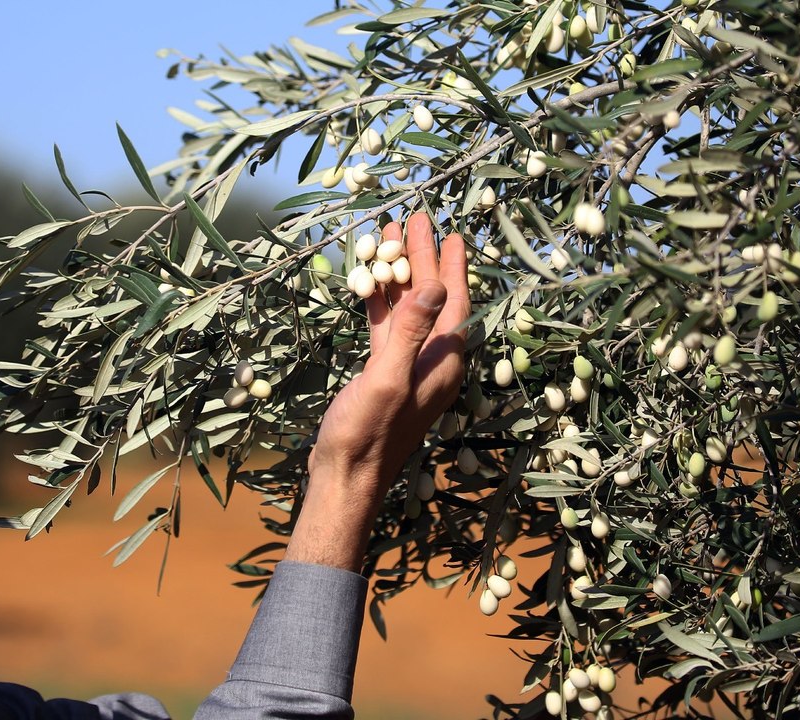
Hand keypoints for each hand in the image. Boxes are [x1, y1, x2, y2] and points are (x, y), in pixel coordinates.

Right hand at [285, 213, 468, 570]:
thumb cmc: (367, 434)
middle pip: (432, 300)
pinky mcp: (384, 374)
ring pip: (408, 310)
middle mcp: (432, 362)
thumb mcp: (389, 379)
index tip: (449, 231)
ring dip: (401, 276)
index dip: (451, 265)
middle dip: (425, 260)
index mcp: (442, 363)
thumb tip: (435, 287)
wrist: (345, 476)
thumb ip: (412, 332)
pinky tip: (372, 282)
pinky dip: (382, 303)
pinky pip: (388, 328)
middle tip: (416, 221)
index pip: (453, 303)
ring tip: (391, 238)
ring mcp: (408, 368)